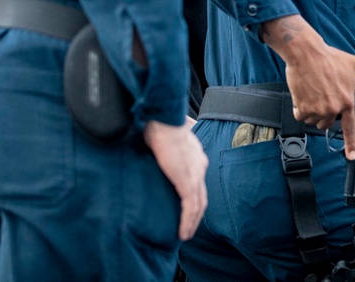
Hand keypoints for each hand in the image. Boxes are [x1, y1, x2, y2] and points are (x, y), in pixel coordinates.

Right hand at [143, 120, 208, 240]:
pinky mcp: (187, 181)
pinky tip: (183, 232)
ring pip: (198, 205)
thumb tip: (153, 149)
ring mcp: (195, 174)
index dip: (194, 196)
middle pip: (201, 196)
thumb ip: (163, 147)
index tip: (187, 208)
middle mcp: (199, 166)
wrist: (163, 120)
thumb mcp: (164, 138)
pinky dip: (188, 221)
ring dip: (192, 222)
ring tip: (185, 235)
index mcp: (195, 156)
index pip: (198, 181)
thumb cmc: (159, 124)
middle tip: (187, 227)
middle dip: (195, 214)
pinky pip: (190, 207)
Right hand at [261, 14, 354, 160]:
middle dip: (324, 114)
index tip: (351, 156)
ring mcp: (317, 110)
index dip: (351, 144)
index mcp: (347, 101)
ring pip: (313, 120)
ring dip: (311, 112)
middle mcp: (333, 108)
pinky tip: (302, 94)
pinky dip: (299, 108)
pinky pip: (300, 116)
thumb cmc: (331, 57)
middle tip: (322, 96)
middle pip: (327, 123)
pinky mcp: (302, 107)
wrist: (306, 53)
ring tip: (313, 93)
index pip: (350, 128)